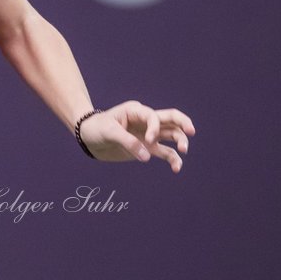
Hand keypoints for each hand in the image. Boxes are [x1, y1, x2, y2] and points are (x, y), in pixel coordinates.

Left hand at [78, 101, 195, 171]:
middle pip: (171, 118)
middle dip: (183, 123)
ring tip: (183, 152)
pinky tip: (176, 168)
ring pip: (172, 135)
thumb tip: (147, 156)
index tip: (149, 140)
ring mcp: (149, 134)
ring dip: (181, 141)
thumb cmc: (96, 129)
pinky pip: (165, 152)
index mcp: (136, 111)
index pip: (154, 117)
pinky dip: (173, 159)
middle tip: (192, 131)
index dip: (155, 128)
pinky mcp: (148, 147)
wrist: (88, 139)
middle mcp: (146, 121)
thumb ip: (128, 142)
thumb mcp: (109, 132)